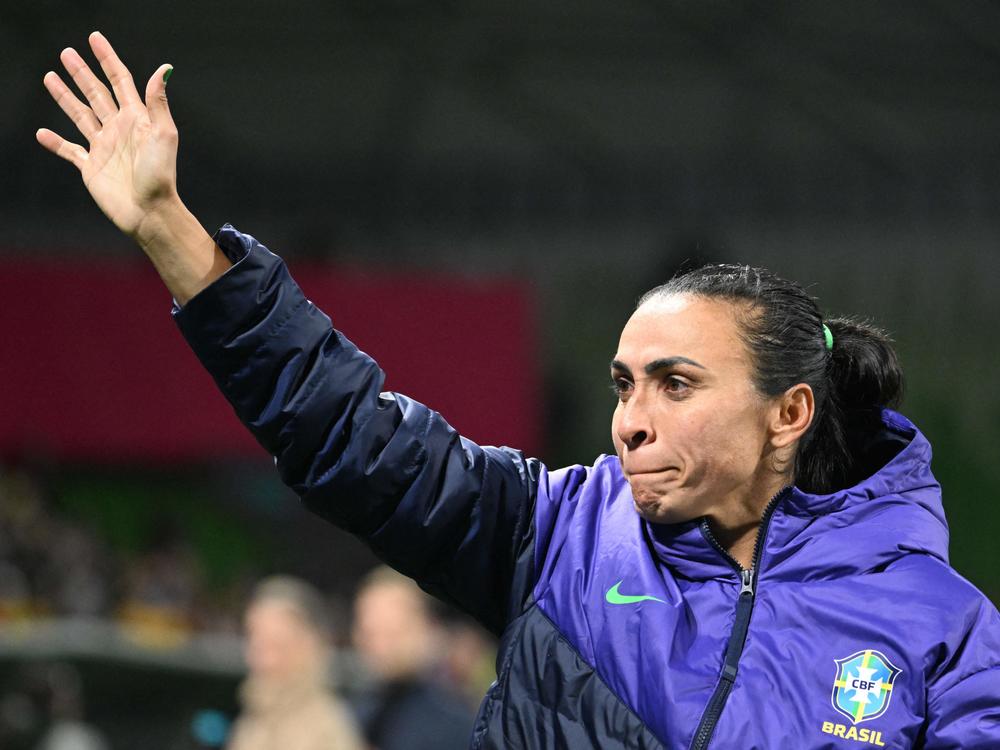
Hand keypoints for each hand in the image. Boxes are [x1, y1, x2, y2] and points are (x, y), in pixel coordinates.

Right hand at [37, 32, 177, 240]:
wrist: (149, 210)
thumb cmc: (160, 175)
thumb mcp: (164, 134)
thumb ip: (157, 101)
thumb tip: (164, 67)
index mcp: (136, 118)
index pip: (119, 81)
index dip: (107, 59)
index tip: (94, 38)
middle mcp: (118, 129)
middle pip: (96, 93)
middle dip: (81, 73)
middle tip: (66, 53)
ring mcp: (103, 147)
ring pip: (80, 115)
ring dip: (65, 97)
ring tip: (49, 77)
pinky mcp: (91, 167)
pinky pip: (69, 151)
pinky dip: (55, 142)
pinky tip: (42, 133)